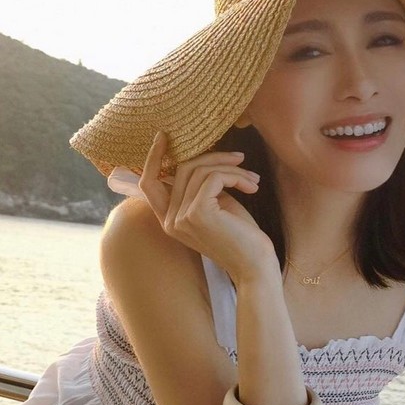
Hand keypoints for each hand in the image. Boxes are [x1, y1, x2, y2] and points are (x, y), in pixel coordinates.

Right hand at [138, 132, 274, 279]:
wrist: (255, 268)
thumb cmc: (242, 239)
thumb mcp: (216, 207)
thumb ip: (203, 187)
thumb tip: (204, 158)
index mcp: (169, 220)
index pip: (148, 183)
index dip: (153, 157)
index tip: (165, 136)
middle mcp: (169, 220)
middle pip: (181, 168)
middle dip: (213, 157)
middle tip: (240, 159)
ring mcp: (181, 217)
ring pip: (199, 170)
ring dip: (231, 168)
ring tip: (252, 178)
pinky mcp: (198, 213)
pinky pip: (213, 178)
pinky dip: (235, 176)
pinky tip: (252, 186)